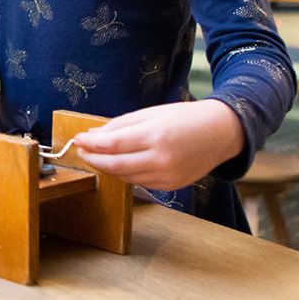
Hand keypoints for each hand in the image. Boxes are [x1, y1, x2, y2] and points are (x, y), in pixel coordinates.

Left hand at [72, 100, 245, 189]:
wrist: (221, 133)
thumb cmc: (185, 117)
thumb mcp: (151, 113)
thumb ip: (120, 125)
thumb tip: (94, 134)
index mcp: (155, 135)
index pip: (112, 144)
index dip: (90, 144)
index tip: (78, 139)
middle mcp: (161, 159)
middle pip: (115, 165)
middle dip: (94, 158)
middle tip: (82, 151)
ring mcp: (167, 176)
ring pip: (125, 177)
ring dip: (107, 168)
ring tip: (96, 157)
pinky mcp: (172, 186)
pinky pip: (140, 183)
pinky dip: (125, 174)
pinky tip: (118, 165)